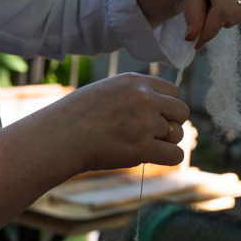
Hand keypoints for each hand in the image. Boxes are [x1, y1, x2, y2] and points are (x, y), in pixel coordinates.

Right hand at [58, 72, 189, 173]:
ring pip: (177, 135)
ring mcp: (144, 123)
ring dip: (164, 143)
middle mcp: (143, 98)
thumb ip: (134, 94)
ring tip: (139, 145)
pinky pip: (175, 155)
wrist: (59, 137)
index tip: (153, 118)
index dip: (167, 108)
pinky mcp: (142, 147)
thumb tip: (162, 109)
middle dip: (171, 124)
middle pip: (181, 112)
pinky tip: (150, 157)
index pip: (173, 92)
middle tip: (150, 135)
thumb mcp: (106, 91)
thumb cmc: (77, 117)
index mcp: (135, 81)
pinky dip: (167, 159)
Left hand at [134, 0, 240, 48]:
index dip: (210, 29)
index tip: (196, 43)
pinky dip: (226, 11)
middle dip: (212, 20)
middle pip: (231, 17)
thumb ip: (193, 13)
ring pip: (237, 18)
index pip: (223, 10)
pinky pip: (240, 14)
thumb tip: (193, 37)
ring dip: (219, 15)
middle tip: (198, 5)